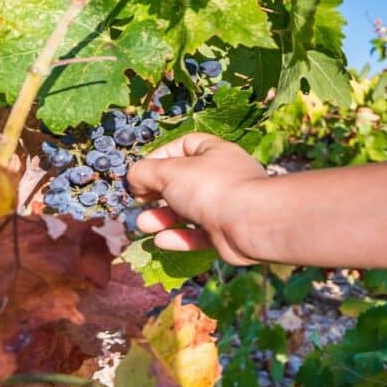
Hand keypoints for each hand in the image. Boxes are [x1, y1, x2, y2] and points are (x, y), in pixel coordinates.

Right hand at [128, 133, 267, 264]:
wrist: (252, 223)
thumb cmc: (212, 188)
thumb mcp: (170, 172)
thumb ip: (145, 172)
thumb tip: (134, 178)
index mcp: (215, 153)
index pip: (184, 146)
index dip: (160, 156)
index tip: (141, 172)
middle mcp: (222, 177)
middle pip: (184, 181)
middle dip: (158, 192)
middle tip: (139, 201)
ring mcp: (226, 205)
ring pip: (189, 210)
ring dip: (163, 217)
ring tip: (143, 224)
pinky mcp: (226, 233)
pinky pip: (198, 234)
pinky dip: (179, 237)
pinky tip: (160, 241)